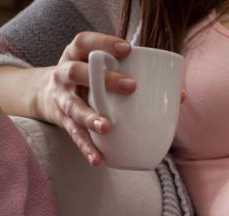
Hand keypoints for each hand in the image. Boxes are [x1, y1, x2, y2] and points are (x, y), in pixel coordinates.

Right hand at [36, 32, 188, 166]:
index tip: (128, 49)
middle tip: (132, 86)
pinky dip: (87, 148)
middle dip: (105, 79)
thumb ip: (136, 75)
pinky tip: (99, 160)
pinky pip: (74, 136)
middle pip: (77, 72)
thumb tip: (181, 95)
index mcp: (76, 55)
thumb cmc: (92, 80)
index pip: (85, 42)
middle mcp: (64, 74)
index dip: (104, 43)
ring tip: (106, 126)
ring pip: (73, 106)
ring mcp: (61, 98)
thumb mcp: (105, 70)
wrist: (47, 95)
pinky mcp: (63, 121)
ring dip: (90, 116)